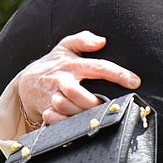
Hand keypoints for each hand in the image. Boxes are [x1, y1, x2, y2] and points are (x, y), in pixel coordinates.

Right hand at [17, 30, 140, 124]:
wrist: (27, 83)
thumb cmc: (54, 64)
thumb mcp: (67, 46)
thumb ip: (84, 39)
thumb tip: (102, 41)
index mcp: (72, 64)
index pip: (99, 67)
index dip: (118, 74)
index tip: (135, 82)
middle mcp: (61, 80)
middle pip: (77, 93)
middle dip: (92, 102)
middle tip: (107, 105)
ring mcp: (52, 97)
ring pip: (66, 108)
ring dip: (82, 114)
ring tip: (96, 115)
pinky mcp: (46, 111)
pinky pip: (56, 121)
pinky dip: (68, 123)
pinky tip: (79, 122)